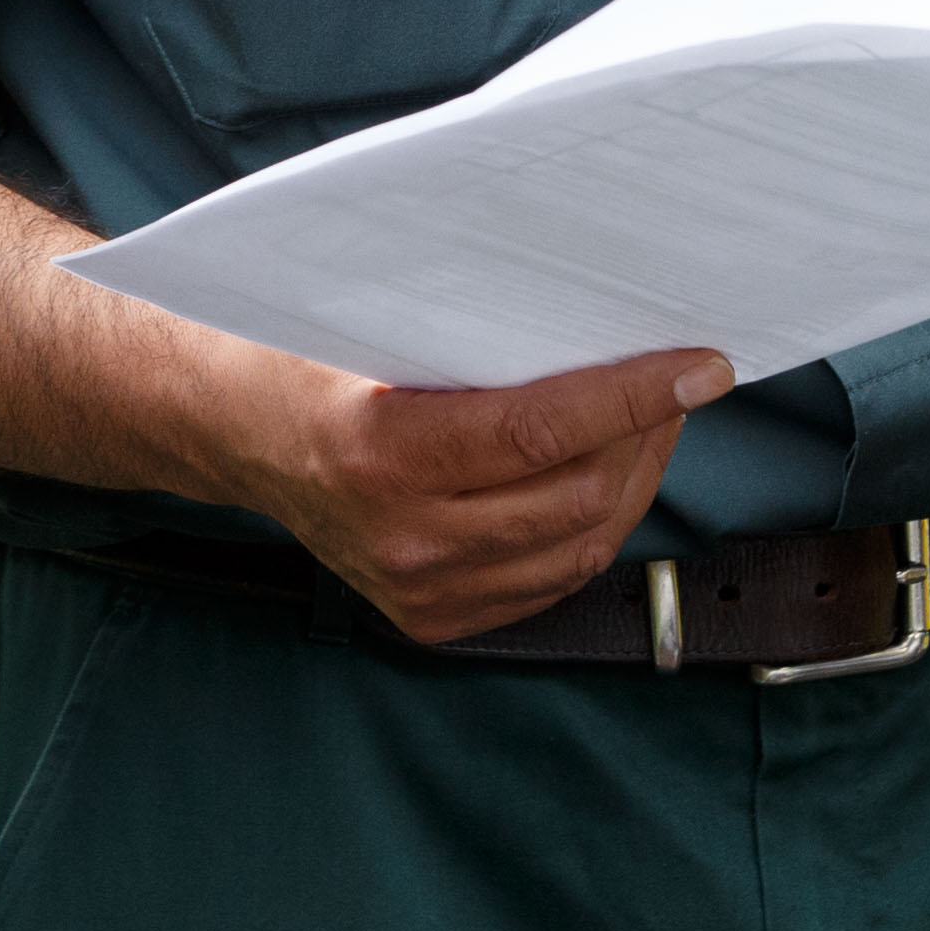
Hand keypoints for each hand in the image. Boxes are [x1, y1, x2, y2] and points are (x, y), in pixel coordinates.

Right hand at [197, 338, 732, 646]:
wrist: (230, 429)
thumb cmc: (299, 354)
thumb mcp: (368, 321)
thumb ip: (471, 329)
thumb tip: (597, 313)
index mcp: (379, 453)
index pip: (541, 430)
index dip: (632, 396)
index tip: (699, 366)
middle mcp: (401, 537)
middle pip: (573, 496)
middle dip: (646, 435)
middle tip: (682, 383)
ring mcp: (417, 588)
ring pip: (573, 549)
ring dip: (630, 485)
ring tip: (650, 426)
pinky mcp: (431, 618)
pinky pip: (545, 584)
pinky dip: (588, 531)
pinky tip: (602, 480)